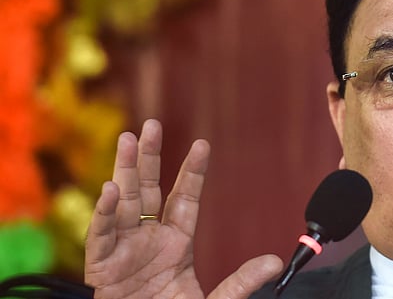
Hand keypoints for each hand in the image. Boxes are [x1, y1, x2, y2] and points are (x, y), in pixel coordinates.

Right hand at [85, 119, 282, 298]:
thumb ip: (241, 282)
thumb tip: (275, 262)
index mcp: (175, 245)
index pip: (185, 200)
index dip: (192, 172)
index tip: (202, 144)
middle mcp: (148, 241)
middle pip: (148, 191)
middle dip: (148, 158)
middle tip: (150, 126)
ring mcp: (124, 252)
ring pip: (122, 204)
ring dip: (123, 171)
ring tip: (127, 139)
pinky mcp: (103, 269)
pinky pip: (101, 237)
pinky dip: (104, 213)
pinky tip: (110, 189)